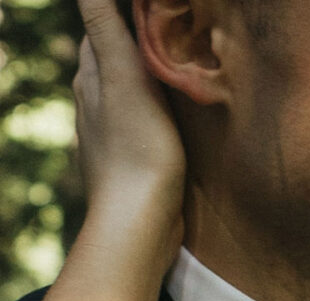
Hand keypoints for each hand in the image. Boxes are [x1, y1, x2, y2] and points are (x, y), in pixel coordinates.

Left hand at [73, 0, 183, 234]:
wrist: (140, 225)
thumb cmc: (137, 149)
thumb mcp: (123, 76)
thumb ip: (104, 26)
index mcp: (90, 77)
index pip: (99, 28)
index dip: (121, 14)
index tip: (152, 11)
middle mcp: (93, 104)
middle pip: (112, 60)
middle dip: (133, 46)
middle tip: (169, 37)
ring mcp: (111, 137)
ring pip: (126, 94)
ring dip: (144, 83)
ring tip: (174, 75)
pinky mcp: (131, 165)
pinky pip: (140, 126)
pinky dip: (152, 115)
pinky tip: (171, 121)